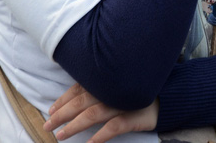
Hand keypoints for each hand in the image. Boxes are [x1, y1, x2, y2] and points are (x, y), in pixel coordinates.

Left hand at [43, 83, 157, 141]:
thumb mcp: (118, 83)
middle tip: (48, 125)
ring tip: (61, 135)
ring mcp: (123, 103)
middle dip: (62, 114)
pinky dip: (100, 136)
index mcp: (107, 80)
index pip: (79, 89)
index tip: (51, 110)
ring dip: (75, 125)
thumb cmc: (138, 89)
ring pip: (93, 114)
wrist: (168, 95)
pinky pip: (113, 127)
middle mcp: (112, 90)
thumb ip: (99, 85)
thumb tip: (72, 98)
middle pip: (81, 102)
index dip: (63, 100)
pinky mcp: (134, 117)